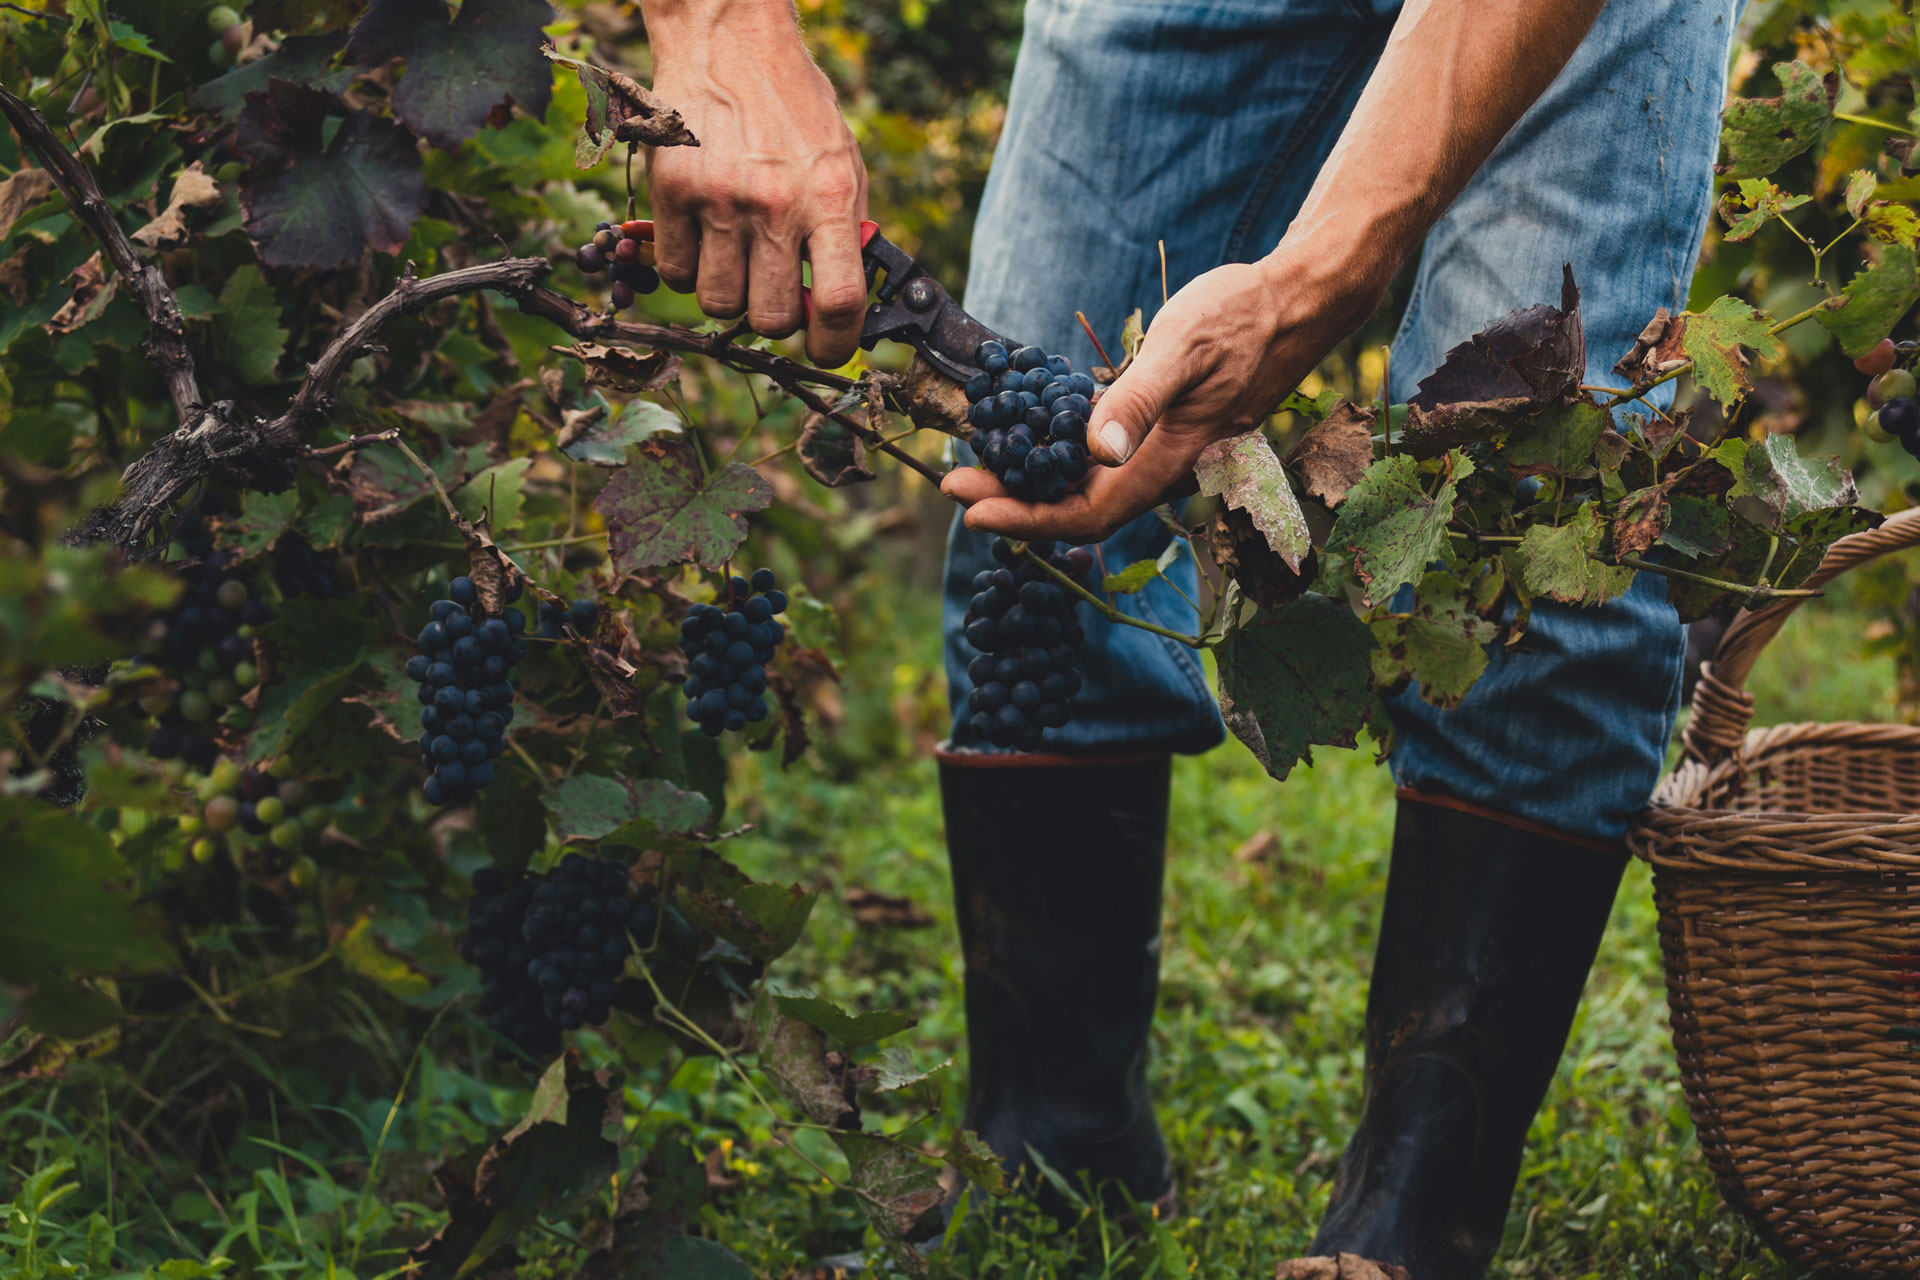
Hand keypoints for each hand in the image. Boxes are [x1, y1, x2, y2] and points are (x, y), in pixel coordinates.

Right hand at [645, 6, 868, 365]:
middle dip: (774, 318)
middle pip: (771, 318)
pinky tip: (702, 236)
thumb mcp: (843, 162)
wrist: (729, 41)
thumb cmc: (794, 108)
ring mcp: (720, 199)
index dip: (836, 344)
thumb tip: (842, 308)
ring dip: (727, 293)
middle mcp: (776, 203)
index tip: (826, 350)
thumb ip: (845, 232)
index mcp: (830, 198)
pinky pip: (676, 273)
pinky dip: (688, 268)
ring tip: (735, 255)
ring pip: (718, 304)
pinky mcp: (672, 190)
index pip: (841, 302)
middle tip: (772, 290)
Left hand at [941, 254, 1378, 543]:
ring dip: (1034, 484)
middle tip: (954, 485)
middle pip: (1081, 510)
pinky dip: (1061, 457)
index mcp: (1168, 461)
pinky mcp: (1161, 431)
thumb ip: (1140, 401)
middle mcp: (1164, 469)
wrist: (1294, 303)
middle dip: (1016, 506)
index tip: (971, 508)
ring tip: (979, 464)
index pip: (1087, 514)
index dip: (1026, 520)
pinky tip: (1029, 435)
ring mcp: (1163, 452)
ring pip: (1092, 490)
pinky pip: (1104, 462)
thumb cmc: (1242, 317)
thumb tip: (1096, 452)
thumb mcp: (1185, 348)